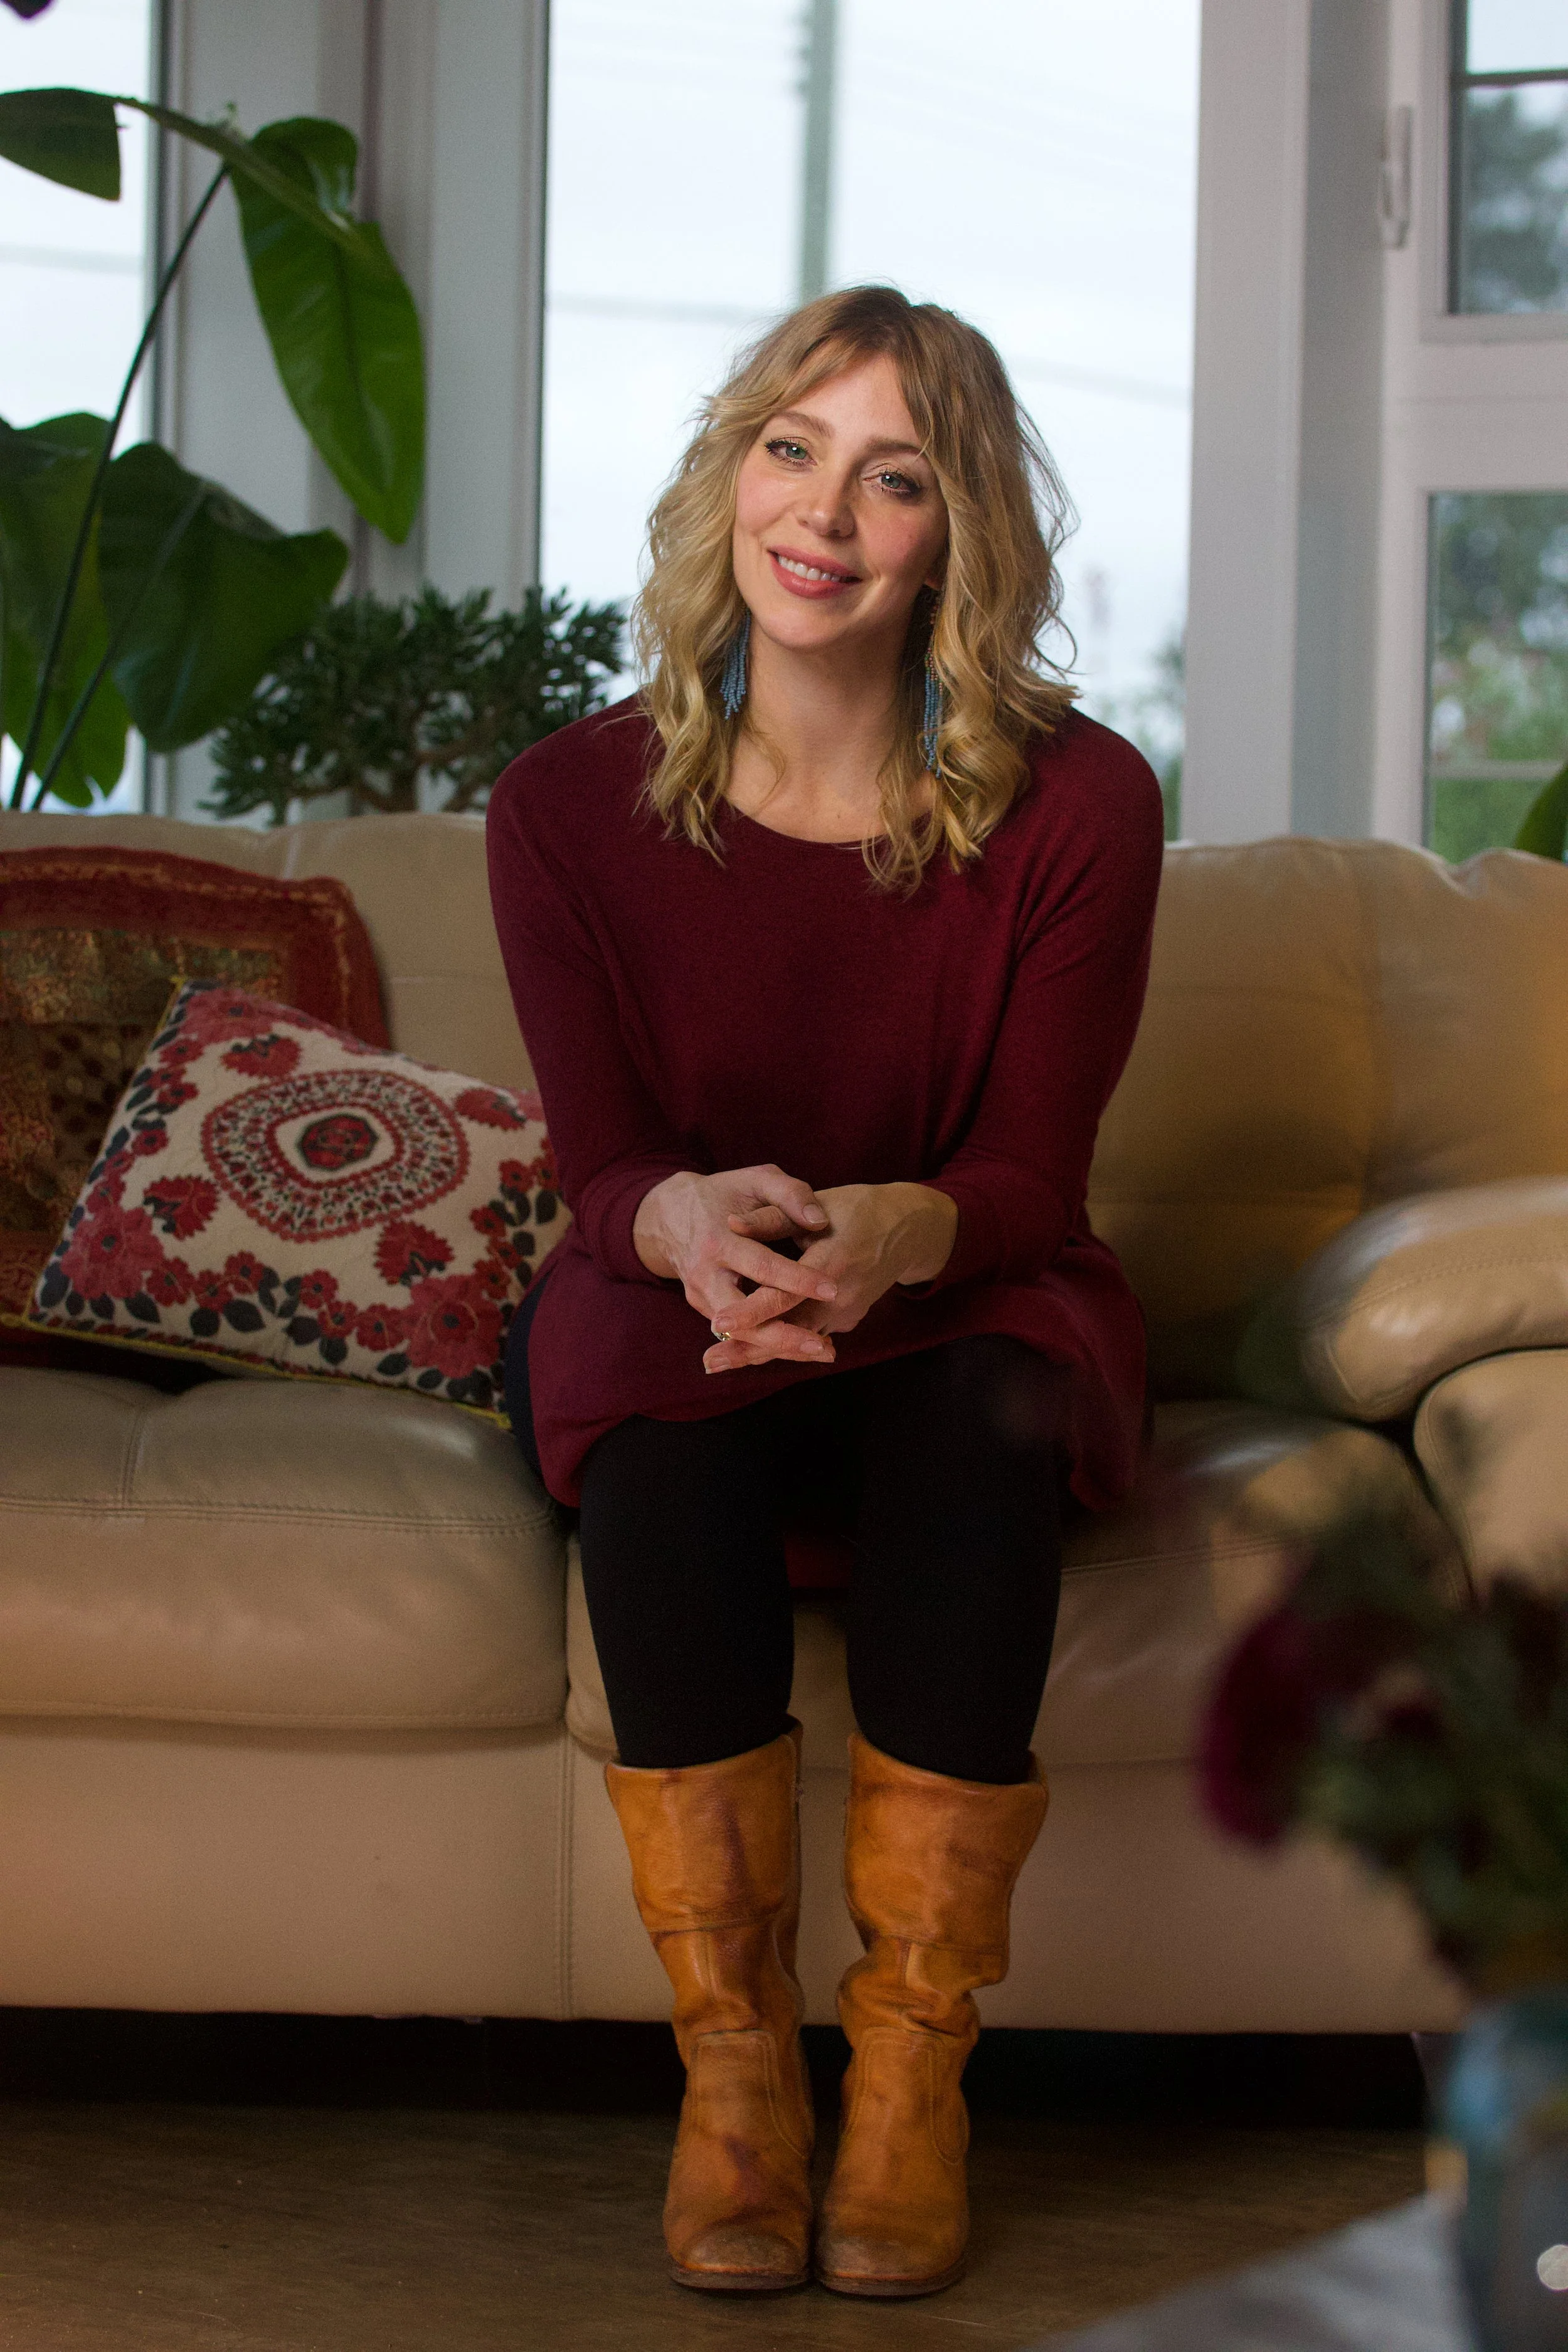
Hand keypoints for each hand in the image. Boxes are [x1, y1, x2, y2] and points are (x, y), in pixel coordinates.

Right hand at [633, 1167, 839, 1366]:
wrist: (670, 1215)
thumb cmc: (723, 1193)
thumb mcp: (754, 1180)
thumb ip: (789, 1193)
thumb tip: (819, 1221)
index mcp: (717, 1241)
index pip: (761, 1266)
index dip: (797, 1279)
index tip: (833, 1289)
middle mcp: (704, 1275)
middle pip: (743, 1319)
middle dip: (783, 1337)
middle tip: (824, 1347)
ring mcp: (700, 1297)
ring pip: (740, 1335)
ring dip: (780, 1347)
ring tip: (824, 1351)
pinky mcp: (704, 1308)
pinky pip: (738, 1332)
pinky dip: (769, 1342)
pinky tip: (804, 1346)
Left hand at [703, 1182, 957, 1373]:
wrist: (908, 1231)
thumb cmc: (859, 1209)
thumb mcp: (819, 1204)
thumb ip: (773, 1217)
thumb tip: (731, 1223)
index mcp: (831, 1262)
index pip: (786, 1295)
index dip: (753, 1310)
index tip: (721, 1323)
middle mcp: (840, 1297)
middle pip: (788, 1330)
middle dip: (748, 1348)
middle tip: (710, 1361)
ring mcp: (846, 1313)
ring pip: (797, 1340)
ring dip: (759, 1352)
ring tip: (719, 1362)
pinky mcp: (846, 1320)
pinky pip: (810, 1336)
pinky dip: (781, 1345)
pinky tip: (748, 1353)